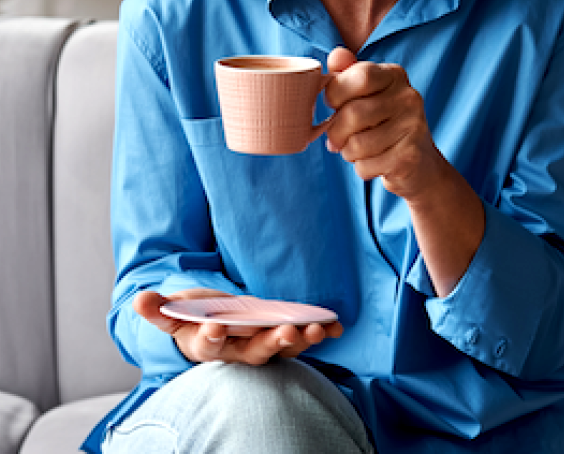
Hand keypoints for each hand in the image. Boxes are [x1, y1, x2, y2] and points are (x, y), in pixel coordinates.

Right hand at [133, 289, 342, 365]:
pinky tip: (335, 326)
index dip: (212, 338)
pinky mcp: (279, 336)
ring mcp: (260, 345)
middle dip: (271, 343)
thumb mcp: (173, 312)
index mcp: (206, 345)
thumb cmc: (192, 317)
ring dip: (300, 340)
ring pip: (282, 348)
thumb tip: (138, 300)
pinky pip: (300, 338)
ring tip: (316, 329)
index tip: (217, 328)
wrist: (211, 323)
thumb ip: (158, 309)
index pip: (209, 347)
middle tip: (286, 332)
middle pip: (255, 353)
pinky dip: (318, 333)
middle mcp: (237, 351)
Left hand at [324, 47, 444, 204]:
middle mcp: (409, 97)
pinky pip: (365, 166)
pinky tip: (374, 162)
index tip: (334, 104)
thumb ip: (347, 73)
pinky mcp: (410, 157)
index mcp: (395, 75)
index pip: (359, 76)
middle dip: (336, 132)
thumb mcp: (366, 94)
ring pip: (356, 144)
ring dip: (348, 152)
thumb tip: (336, 54)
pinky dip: (361, 168)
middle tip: (338, 138)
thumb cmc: (383, 123)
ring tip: (358, 149)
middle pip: (353, 113)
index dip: (336, 93)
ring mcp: (413, 127)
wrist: (419, 164)